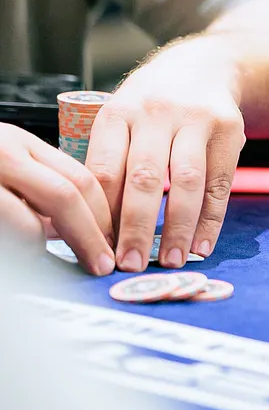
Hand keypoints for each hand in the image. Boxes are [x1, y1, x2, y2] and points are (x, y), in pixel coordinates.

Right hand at [0, 123, 115, 274]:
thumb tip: (69, 227)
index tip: (115, 242)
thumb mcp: (5, 164)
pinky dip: (17, 251)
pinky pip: (8, 235)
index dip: (105, 214)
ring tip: (44, 264)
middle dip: (91, 236)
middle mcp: (1, 155)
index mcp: (17, 144)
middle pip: (66, 196)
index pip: (81, 177)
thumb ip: (37, 187)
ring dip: (44, 251)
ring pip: (28, 225)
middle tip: (100, 265)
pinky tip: (16, 259)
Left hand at [86, 52, 246, 271]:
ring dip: (178, 227)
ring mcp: (196, 118)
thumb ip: (106, 163)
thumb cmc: (150, 107)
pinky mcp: (229, 127)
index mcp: (117, 114)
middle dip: (135, 227)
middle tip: (130, 265)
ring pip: (186, 181)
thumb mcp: (120, 120)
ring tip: (171, 260)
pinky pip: (221, 181)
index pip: (104, 172)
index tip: (98, 252)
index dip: (100, 217)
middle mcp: (155, 112)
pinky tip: (203, 244)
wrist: (203, 66)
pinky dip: (212, 218)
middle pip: (143, 177)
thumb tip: (86, 229)